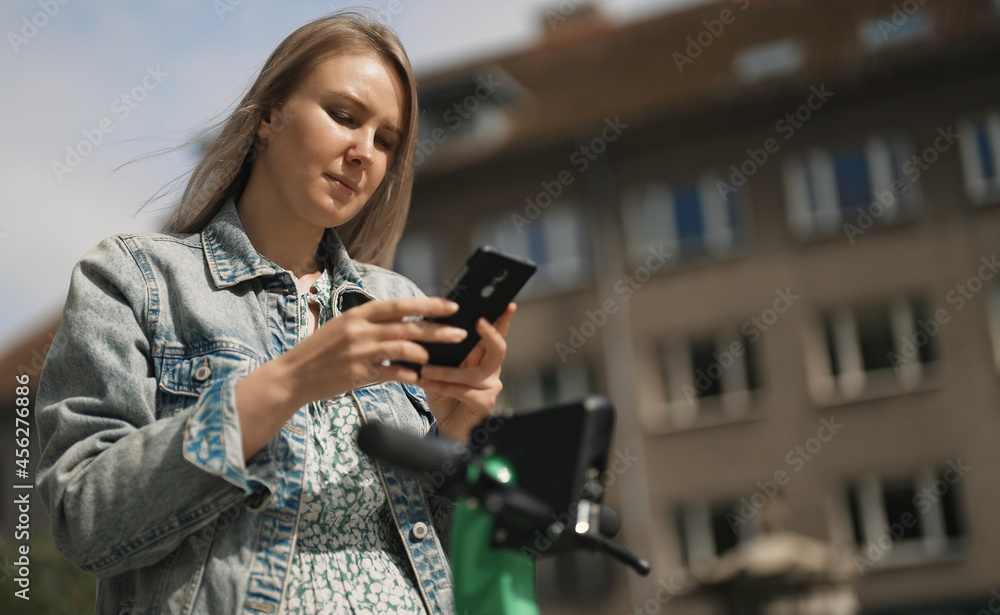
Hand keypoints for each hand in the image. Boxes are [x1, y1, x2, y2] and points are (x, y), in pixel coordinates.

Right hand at [235, 296, 466, 459]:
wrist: (293, 375)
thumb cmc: (322, 351)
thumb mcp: (345, 328)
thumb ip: (373, 323)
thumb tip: (406, 320)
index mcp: (359, 314)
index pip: (400, 305)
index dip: (428, 304)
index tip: (451, 306)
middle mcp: (360, 329)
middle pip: (408, 326)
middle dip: (438, 330)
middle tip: (460, 333)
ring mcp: (359, 351)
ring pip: (402, 348)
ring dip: (423, 353)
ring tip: (435, 359)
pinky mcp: (357, 373)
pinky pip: (391, 373)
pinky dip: (407, 374)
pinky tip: (417, 378)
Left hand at [418, 303, 516, 442]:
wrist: (448, 425)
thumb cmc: (445, 393)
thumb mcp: (442, 367)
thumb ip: (444, 351)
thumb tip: (431, 326)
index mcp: (483, 357)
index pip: (496, 335)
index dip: (503, 320)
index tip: (508, 305)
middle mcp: (492, 370)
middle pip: (498, 349)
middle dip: (490, 333)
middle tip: (478, 321)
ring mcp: (491, 387)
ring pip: (470, 374)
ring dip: (445, 371)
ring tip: (425, 369)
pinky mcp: (485, 403)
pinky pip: (462, 391)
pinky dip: (442, 387)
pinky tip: (425, 382)